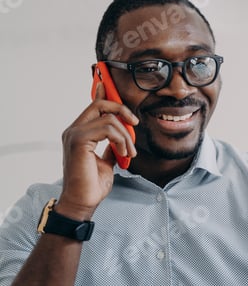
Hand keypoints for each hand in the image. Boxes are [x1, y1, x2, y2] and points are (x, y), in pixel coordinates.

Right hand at [56, 83, 138, 219]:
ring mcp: (74, 134)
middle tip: (135, 124)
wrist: (83, 202)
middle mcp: (74, 130)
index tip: (108, 83)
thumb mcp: (106, 161)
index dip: (102, 92)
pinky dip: (121, 140)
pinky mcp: (79, 140)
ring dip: (126, 136)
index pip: (92, 105)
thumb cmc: (92, 184)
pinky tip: (123, 154)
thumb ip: (110, 147)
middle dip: (122, 110)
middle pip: (101, 104)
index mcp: (79, 132)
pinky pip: (108, 128)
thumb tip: (120, 139)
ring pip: (109, 118)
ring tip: (129, 152)